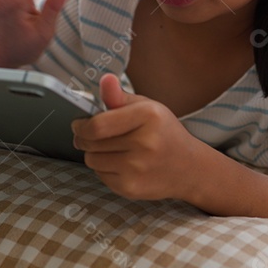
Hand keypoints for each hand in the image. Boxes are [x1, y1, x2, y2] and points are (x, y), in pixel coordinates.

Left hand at [72, 74, 200, 200]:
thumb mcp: (147, 107)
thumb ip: (120, 96)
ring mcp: (138, 168)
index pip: (98, 125)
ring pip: (92, 160)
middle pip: (91, 143)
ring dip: (94, 154)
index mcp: (148, 116)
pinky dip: (104, 169)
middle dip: (84, 139)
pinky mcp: (131, 188)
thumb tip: (105, 79)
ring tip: (110, 149)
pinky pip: (101, 176)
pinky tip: (120, 164)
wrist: (189, 167)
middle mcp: (145, 143)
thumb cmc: (163, 132)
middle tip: (91, 136)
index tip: (78, 124)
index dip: (81, 126)